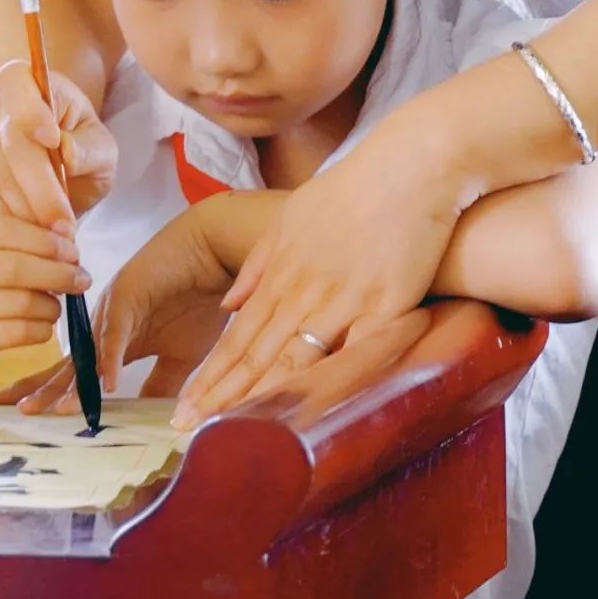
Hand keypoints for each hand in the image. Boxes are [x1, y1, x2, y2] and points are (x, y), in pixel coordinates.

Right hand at [0, 59, 117, 229]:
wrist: (51, 195)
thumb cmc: (81, 162)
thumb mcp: (102, 154)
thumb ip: (91, 149)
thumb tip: (66, 150)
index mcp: (33, 87)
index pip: (16, 80)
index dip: (30, 108)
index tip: (52, 141)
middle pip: (13, 143)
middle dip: (43, 189)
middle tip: (65, 224)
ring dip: (26, 211)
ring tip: (51, 231)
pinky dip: (1, 219)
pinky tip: (25, 230)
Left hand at [0, 207, 230, 414]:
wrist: (218, 253)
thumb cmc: (200, 298)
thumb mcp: (181, 356)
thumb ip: (160, 385)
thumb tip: (145, 422)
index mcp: (115, 340)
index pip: (77, 372)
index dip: (54, 392)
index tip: (27, 412)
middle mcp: (106, 324)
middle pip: (70, 362)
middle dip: (44, 388)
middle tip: (21, 411)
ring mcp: (114, 307)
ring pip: (87, 350)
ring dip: (72, 381)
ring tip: (55, 409)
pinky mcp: (129, 292)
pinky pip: (117, 330)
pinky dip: (110, 357)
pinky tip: (105, 384)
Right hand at [0, 213, 89, 392]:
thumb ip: (33, 236)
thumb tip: (68, 232)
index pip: (8, 229)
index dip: (48, 241)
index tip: (73, 252)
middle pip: (14, 267)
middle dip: (57, 273)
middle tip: (81, 279)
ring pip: (19, 302)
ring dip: (51, 305)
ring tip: (57, 304)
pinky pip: (16, 332)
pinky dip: (41, 328)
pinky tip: (44, 324)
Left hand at [172, 132, 459, 429]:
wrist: (413, 165)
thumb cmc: (357, 188)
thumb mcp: (295, 214)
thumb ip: (260, 262)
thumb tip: (228, 306)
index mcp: (282, 271)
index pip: (237, 336)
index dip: (210, 376)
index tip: (185, 407)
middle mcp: (305, 289)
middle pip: (256, 354)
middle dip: (220, 397)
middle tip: (187, 431)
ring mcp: (343, 299)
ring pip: (293, 360)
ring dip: (259, 399)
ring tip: (229, 433)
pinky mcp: (385, 306)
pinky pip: (351, 355)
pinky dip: (328, 385)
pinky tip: (307, 414)